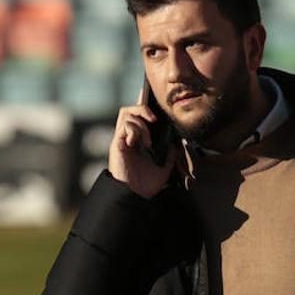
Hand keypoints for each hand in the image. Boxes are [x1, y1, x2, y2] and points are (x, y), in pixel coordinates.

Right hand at [108, 83, 177, 198]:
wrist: (137, 196)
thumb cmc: (147, 182)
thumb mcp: (165, 165)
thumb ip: (170, 152)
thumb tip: (177, 141)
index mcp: (138, 138)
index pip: (139, 115)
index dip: (145, 105)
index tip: (152, 99)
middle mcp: (128, 136)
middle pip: (130, 109)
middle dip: (143, 109)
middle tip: (154, 120)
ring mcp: (121, 139)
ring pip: (126, 114)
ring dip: (140, 124)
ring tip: (147, 141)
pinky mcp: (117, 144)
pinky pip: (123, 126)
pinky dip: (133, 130)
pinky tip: (137, 143)